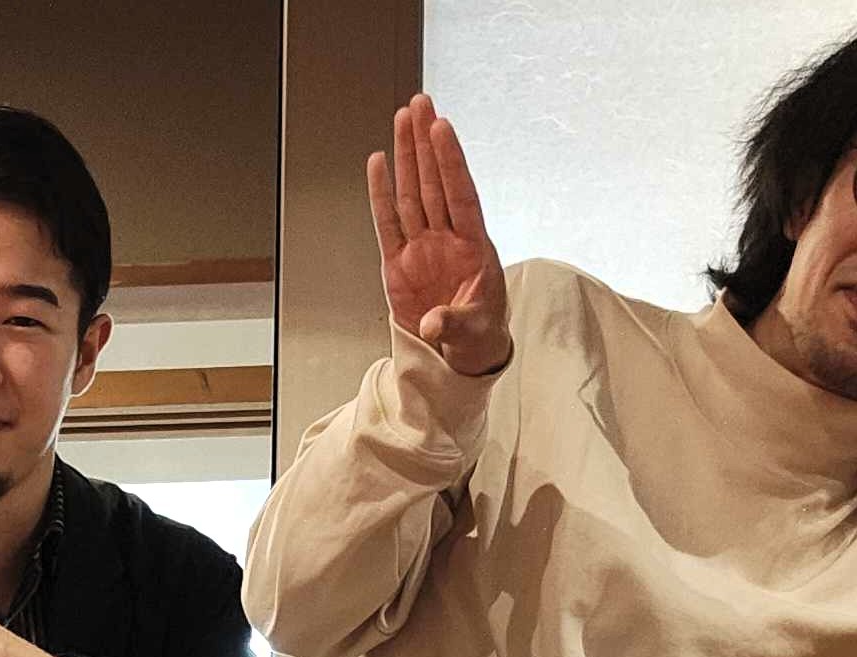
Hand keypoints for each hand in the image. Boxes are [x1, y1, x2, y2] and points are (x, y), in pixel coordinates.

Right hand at [369, 94, 512, 376]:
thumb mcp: (473, 331)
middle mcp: (447, 239)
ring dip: (407, 155)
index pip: (461, 194)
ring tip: (404, 117)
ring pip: (412, 192)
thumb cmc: (477, 335)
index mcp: (475, 247)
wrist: (460, 353)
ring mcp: (422, 246)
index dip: (451, 161)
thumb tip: (435, 323)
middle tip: (421, 103)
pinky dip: (381, 192)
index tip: (442, 128)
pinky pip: (387, 221)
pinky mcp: (398, 261)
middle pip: (435, 181)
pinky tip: (378, 162)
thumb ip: (453, 323)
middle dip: (427, 142)